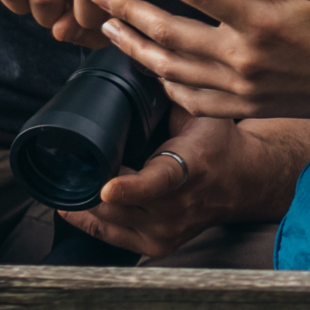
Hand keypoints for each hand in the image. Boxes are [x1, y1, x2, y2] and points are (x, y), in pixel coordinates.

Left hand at [61, 115, 309, 255]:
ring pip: (107, 221)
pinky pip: (109, 237)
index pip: (159, 182)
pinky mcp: (158, 247)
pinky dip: (88, 219)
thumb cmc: (217, 142)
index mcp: (190, 169)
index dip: (131, 187)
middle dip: (87, 183)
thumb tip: (134, 63)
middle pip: (118, 204)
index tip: (107, 187)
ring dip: (83, 200)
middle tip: (65, 162)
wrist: (244, 181)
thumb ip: (167, 96)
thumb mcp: (200, 113)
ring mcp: (168, 231)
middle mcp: (179, 207)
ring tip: (67, 178)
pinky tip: (73, 203)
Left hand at [92, 0, 309, 119]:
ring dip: (136, 47)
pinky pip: (195, 101)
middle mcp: (245, 60)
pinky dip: (167, 86)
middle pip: (170, 33)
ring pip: (173, 70)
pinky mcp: (250, 107)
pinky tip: (155, 70)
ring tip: (111, 29)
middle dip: (129, 10)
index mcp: (261, 23)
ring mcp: (244, 89)